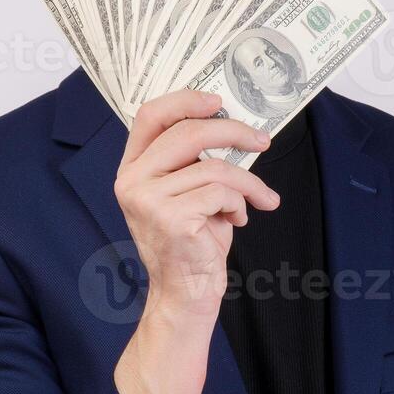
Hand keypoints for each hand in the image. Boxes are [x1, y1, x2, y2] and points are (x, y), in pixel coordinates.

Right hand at [114, 89, 280, 320]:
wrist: (185, 293)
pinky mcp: (170, 219)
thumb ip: (196, 160)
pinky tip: (237, 221)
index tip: (218, 102)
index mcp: (133, 168)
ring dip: (248, 183)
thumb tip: (234, 127)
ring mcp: (147, 200)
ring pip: (213, 167)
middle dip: (234, 132)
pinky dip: (240, 205)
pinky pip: (221, 194)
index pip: (151, 116)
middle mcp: (132, 181)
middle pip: (188, 132)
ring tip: (261, 199)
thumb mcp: (189, 192)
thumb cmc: (193, 242)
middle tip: (261, 142)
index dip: (185, 101)